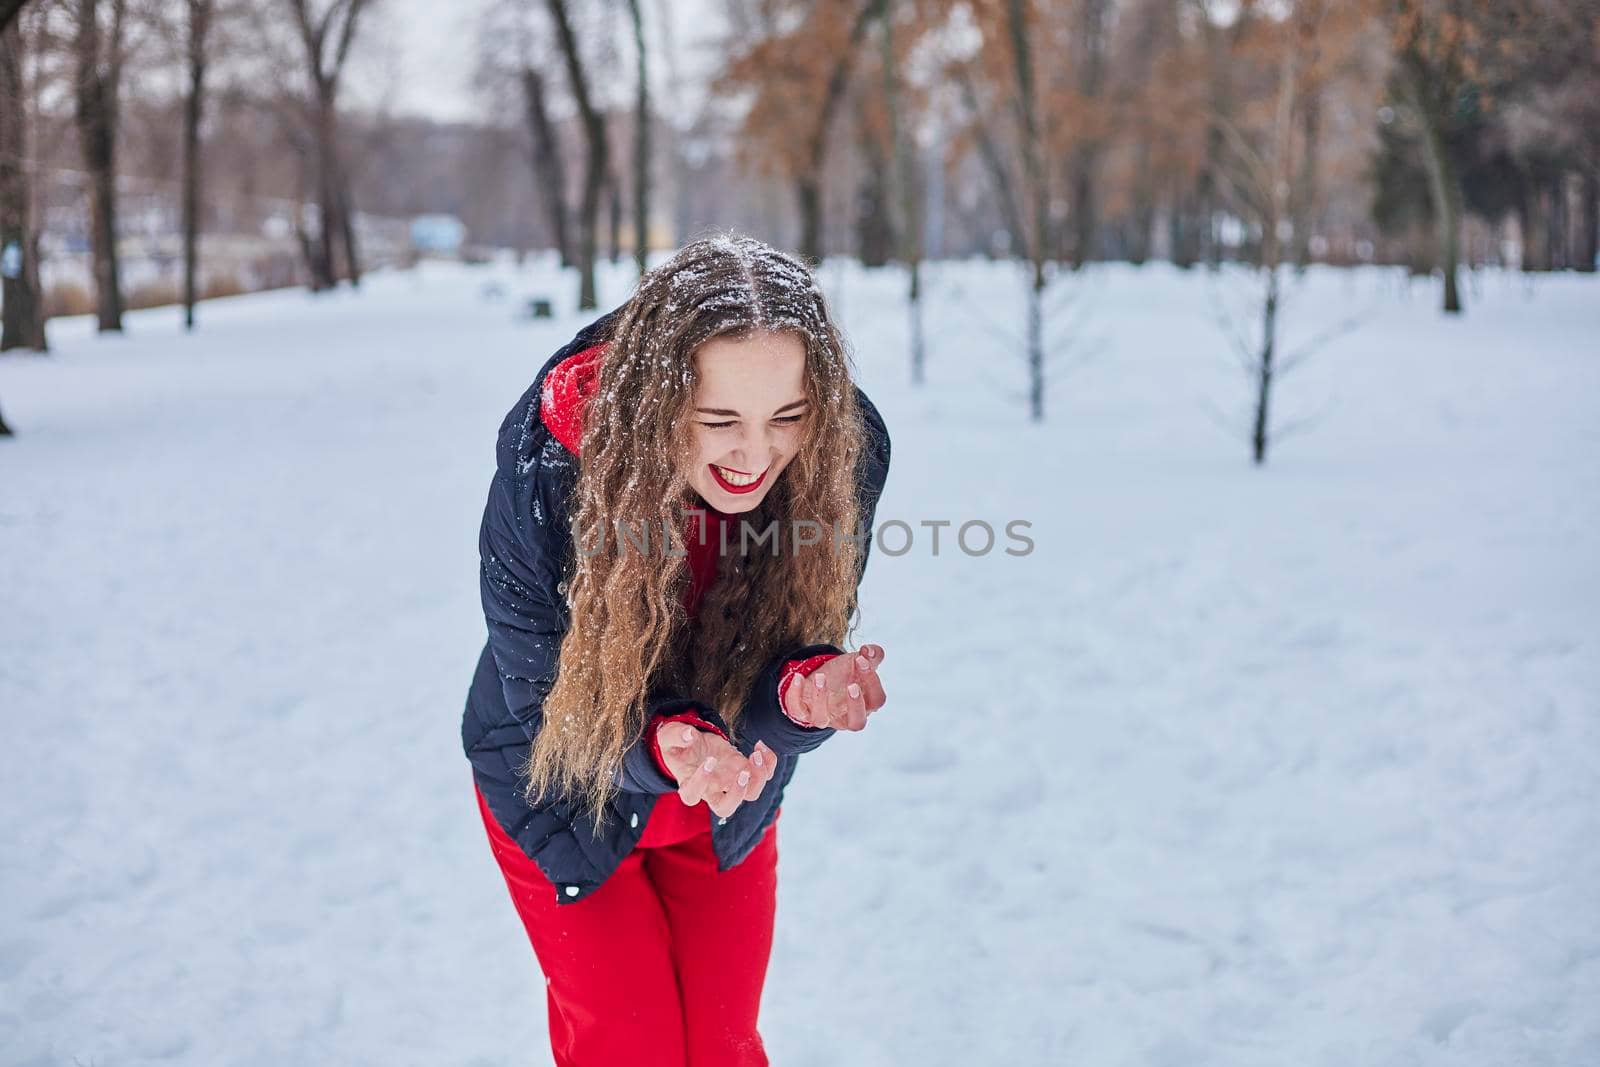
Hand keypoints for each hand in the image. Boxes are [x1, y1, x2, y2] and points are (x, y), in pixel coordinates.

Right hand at [655, 723, 776, 819]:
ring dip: (759, 777)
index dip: (701, 782)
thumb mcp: (669, 735)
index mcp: (688, 783)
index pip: (692, 795)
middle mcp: (711, 789)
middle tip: (742, 773)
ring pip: (750, 795)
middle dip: (737, 794)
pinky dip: (769, 763)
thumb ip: (676, 735)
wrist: (692, 743)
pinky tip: (760, 746)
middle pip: (725, 809)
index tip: (708, 760)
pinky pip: (763, 776)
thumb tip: (689, 735)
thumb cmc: (677, 744)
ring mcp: (729, 782)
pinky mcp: (743, 770)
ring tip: (756, 754)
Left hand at [782, 643, 886, 731]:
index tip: (861, 659)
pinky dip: (795, 694)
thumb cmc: (844, 675)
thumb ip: (872, 655)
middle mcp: (845, 715)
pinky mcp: (802, 713)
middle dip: (855, 705)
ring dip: (821, 698)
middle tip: (852, 685)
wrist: (819, 680)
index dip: (872, 681)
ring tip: (820, 676)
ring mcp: (823, 717)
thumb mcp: (859, 662)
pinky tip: (798, 676)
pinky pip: (797, 710)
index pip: (876, 700)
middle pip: (857, 722)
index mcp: (865, 704)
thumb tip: (868, 651)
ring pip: (821, 720)